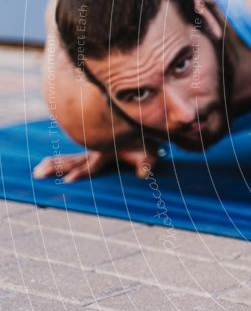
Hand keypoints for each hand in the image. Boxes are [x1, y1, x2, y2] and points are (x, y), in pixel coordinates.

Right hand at [33, 146, 158, 183]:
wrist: (148, 130)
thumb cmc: (150, 143)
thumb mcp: (152, 153)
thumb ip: (148, 163)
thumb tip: (143, 175)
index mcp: (109, 151)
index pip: (92, 165)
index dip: (82, 173)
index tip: (68, 180)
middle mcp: (98, 151)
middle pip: (74, 161)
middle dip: (57, 168)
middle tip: (38, 174)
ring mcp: (95, 151)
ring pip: (70, 158)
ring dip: (54, 164)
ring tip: (37, 172)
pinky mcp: (95, 153)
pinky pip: (74, 157)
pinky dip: (59, 160)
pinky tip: (47, 164)